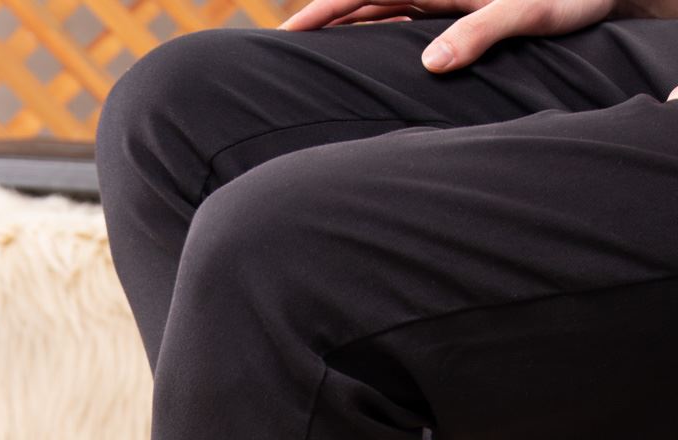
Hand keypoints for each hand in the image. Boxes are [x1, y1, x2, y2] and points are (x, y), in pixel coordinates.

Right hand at [281, 0, 617, 72]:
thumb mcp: (527, 12)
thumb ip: (479, 33)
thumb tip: (430, 62)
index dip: (328, 6)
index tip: (293, 28)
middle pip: (365, 0)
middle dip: (323, 19)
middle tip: (283, 52)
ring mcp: (442, 1)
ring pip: (378, 13)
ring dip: (344, 32)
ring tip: (306, 62)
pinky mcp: (453, 15)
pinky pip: (400, 24)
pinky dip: (373, 37)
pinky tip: (355, 58)